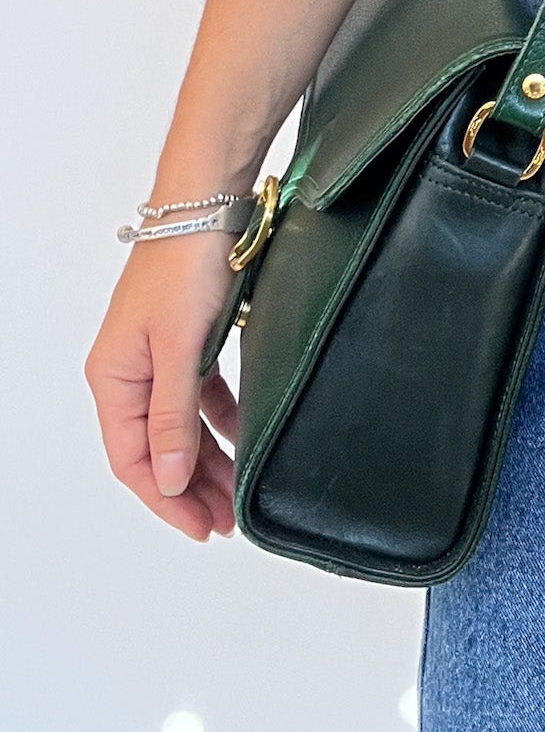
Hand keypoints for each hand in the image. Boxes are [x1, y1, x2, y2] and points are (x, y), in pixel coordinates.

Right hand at [84, 230, 241, 540]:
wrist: (210, 203)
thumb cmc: (185, 265)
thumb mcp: (179, 348)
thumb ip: (172, 416)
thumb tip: (166, 479)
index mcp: (113, 378)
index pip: (132, 460)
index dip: (165, 499)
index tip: (201, 528)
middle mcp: (131, 371)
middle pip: (158, 449)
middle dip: (191, 488)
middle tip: (228, 521)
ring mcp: (160, 355)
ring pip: (182, 425)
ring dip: (209, 459)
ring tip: (239, 492)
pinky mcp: (190, 339)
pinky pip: (201, 395)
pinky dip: (221, 420)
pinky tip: (244, 437)